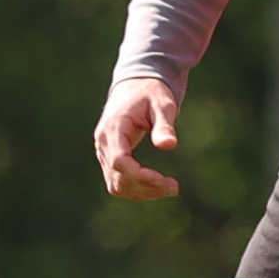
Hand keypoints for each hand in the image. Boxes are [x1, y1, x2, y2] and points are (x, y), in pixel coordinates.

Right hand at [93, 74, 183, 200]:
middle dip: (146, 187)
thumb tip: (168, 146)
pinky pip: (118, 182)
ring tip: (169, 188)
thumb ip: (164, 124)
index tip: (163, 180)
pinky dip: (137, 189)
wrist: (135, 85)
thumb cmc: (151, 92)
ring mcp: (104, 152)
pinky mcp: (110, 158)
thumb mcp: (162, 104)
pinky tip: (157, 187)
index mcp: (113, 128)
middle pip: (118, 178)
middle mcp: (104, 143)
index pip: (119, 161)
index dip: (140, 175)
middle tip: (174, 187)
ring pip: (116, 185)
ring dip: (142, 192)